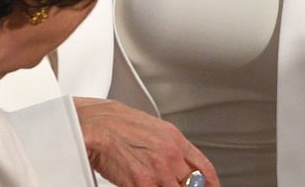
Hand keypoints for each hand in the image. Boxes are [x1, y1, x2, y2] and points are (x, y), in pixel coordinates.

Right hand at [73, 97, 218, 186]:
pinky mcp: (142, 182)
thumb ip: (166, 148)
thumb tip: (175, 165)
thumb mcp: (150, 130)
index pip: (204, 168)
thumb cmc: (115, 124)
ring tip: (152, 183)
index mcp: (174, 139)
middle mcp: (170, 154)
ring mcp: (158, 170)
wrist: (94, 125)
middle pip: (192, 185)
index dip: (211, 183)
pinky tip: (141, 186)